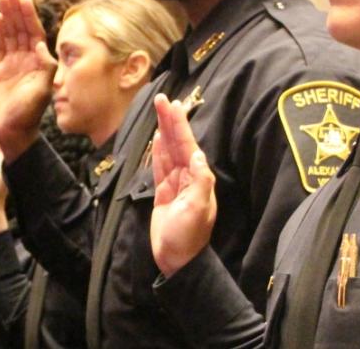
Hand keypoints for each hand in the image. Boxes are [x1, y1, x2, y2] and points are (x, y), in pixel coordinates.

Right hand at [0, 0, 56, 161]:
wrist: (11, 130)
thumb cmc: (28, 114)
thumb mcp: (41, 91)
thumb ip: (45, 68)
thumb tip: (44, 46)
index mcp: (39, 61)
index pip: (35, 33)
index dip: (30, 16)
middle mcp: (27, 58)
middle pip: (22, 28)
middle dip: (17, 10)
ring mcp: (12, 62)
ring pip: (10, 33)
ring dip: (7, 16)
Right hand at [150, 94, 216, 277]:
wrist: (176, 260)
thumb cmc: (187, 238)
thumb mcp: (197, 210)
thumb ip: (200, 182)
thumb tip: (199, 156)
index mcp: (197, 178)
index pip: (187, 145)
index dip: (179, 124)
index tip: (174, 105)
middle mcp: (188, 176)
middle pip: (177, 142)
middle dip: (170, 120)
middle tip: (162, 98)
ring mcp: (175, 183)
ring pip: (168, 150)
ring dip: (164, 129)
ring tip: (160, 110)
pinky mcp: (163, 192)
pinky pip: (160, 165)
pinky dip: (159, 150)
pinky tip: (158, 136)